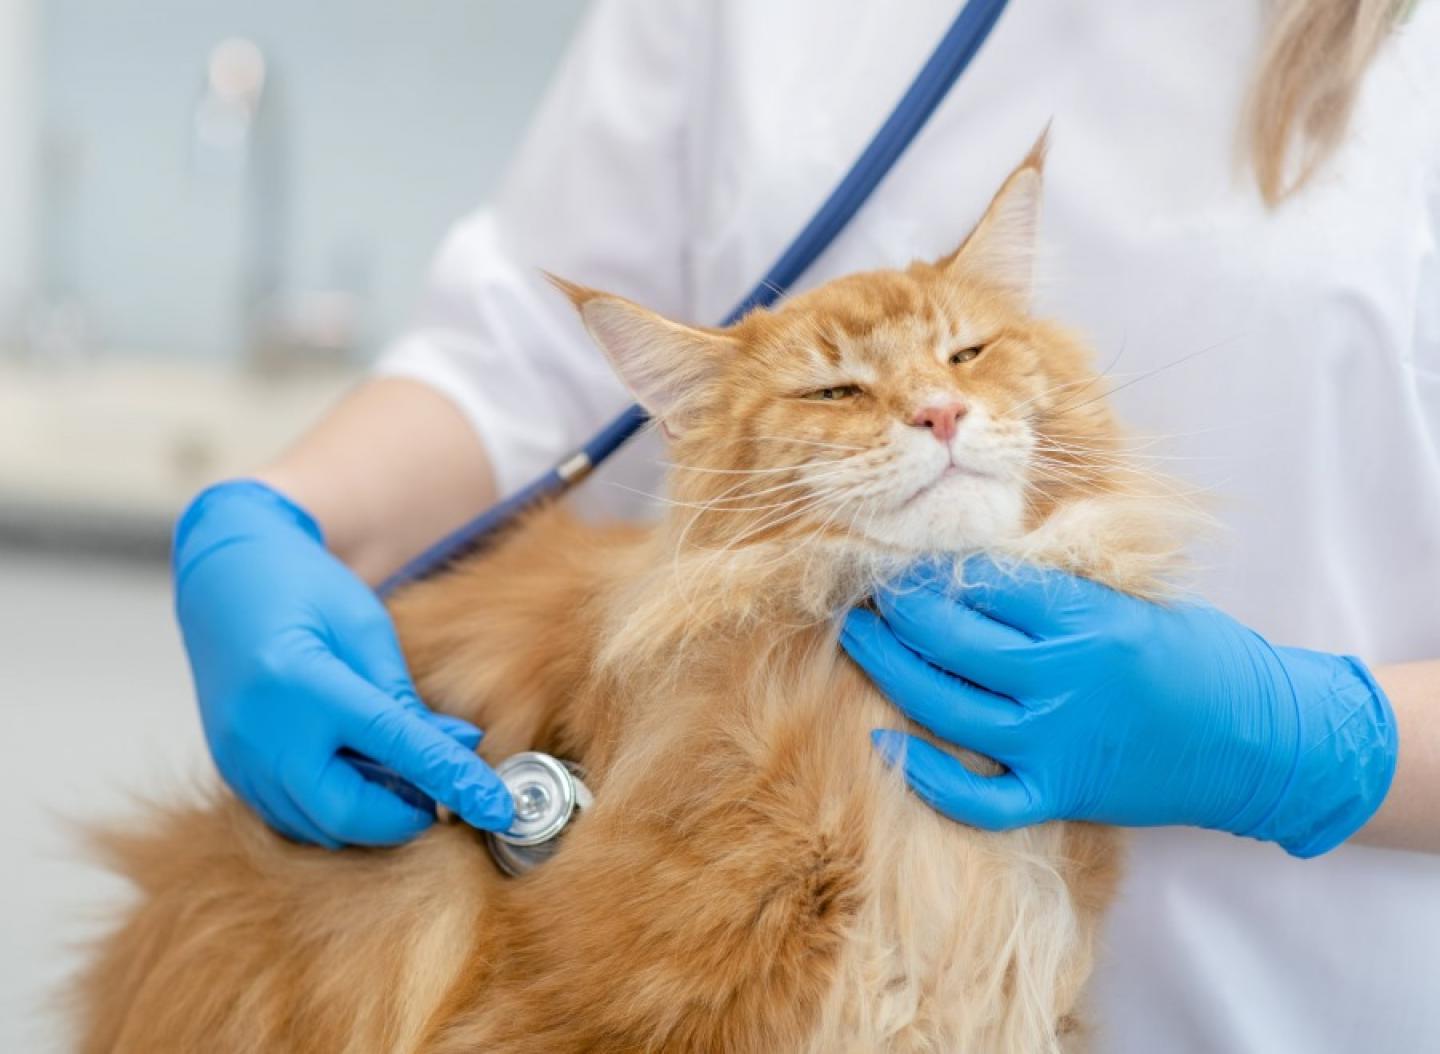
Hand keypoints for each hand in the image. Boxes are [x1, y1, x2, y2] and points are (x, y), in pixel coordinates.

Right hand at [173, 480, 513, 847]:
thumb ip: (406, 698)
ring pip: (319, 825)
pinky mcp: (232, 770)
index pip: (398, 748)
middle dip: (406, 817)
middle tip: (444, 796)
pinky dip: (336, 807)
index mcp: (306, 684)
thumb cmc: (304, 588)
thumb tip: (461, 748)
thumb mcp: (366, 630)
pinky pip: (292, 814)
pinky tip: (364, 777)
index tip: (498, 807)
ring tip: (405, 779)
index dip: (455, 782)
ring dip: (372, 815)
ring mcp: (241, 758)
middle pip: (349, 814)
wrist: (223, 578)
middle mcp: (264, 733)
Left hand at [840, 557, 1396, 857]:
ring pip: (946, 705)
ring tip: (858, 635)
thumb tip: (971, 570)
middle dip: (898, 608)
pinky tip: (882, 742)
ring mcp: (1058, 742)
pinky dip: (926, 776)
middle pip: (951, 638)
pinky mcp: (1061, 793)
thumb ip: (1058, 593)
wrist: (1260, 739)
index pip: (984, 584)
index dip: (933, 568)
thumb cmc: (1197, 658)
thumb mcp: (1133, 603)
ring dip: (889, 667)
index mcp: (1086, 620)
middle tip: (867, 589)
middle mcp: (1064, 679)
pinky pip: (977, 797)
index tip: (903, 556)